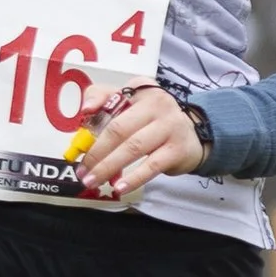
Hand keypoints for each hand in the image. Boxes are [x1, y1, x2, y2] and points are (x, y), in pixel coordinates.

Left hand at [72, 86, 207, 200]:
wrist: (194, 135)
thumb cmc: (154, 120)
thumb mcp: (133, 103)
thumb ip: (105, 100)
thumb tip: (85, 110)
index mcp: (142, 89)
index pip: (114, 94)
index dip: (97, 102)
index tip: (85, 113)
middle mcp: (157, 104)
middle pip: (119, 129)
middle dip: (96, 152)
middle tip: (82, 170)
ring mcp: (169, 127)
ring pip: (132, 148)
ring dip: (108, 167)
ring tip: (93, 180)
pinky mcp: (177, 150)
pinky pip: (151, 166)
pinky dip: (134, 178)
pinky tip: (120, 187)